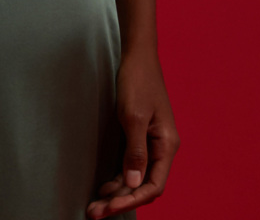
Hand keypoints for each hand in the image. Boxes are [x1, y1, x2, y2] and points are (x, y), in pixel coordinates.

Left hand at [87, 46, 177, 216]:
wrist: (136, 56)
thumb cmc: (136, 81)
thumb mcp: (133, 116)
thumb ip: (134, 151)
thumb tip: (134, 183)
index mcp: (167, 146)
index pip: (153, 186)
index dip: (130, 200)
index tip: (107, 208)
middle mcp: (161, 148)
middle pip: (143, 186)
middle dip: (119, 201)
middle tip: (93, 213)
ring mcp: (151, 143)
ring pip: (136, 178)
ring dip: (117, 193)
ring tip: (94, 206)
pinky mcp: (138, 137)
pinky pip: (131, 166)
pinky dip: (118, 179)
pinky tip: (103, 187)